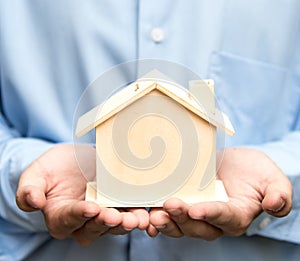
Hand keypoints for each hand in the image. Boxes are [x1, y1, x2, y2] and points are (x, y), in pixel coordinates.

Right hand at [16, 144, 148, 245]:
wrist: (74, 160)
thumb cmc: (52, 168)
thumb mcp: (36, 175)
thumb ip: (29, 190)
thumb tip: (34, 202)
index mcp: (60, 216)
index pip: (67, 220)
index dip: (78, 215)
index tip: (90, 208)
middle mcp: (83, 221)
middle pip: (94, 227)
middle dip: (106, 222)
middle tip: (117, 216)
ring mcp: (103, 214)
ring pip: (114, 225)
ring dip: (126, 223)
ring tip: (137, 218)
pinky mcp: (118, 205)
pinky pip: (129, 214)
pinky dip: (139, 215)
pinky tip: (149, 214)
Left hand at [147, 147, 291, 239]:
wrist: (236, 165)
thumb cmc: (256, 172)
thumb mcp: (272, 179)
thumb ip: (278, 194)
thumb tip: (274, 205)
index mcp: (237, 215)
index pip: (225, 218)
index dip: (211, 215)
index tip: (196, 209)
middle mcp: (215, 221)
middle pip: (198, 227)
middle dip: (183, 219)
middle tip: (169, 206)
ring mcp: (197, 214)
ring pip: (181, 226)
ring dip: (167, 223)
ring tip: (154, 215)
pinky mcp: (184, 205)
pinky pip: (171, 218)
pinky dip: (159, 220)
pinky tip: (148, 217)